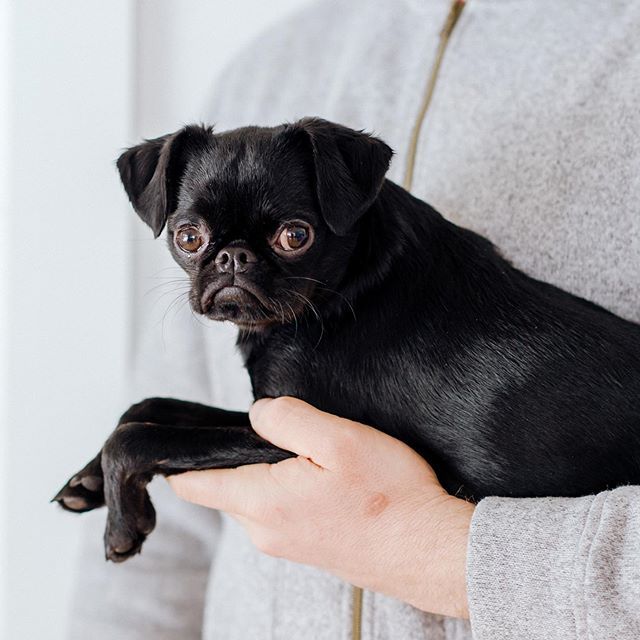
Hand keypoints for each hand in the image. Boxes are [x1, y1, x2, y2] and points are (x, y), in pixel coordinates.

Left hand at [168, 397, 473, 618]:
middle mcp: (264, 530)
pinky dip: (285, 488)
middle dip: (237, 456)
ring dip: (267, 471)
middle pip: (224, 486)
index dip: (182, 458)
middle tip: (277, 430)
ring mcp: (285, 543)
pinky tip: (322, 477)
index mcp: (262, 501)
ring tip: (309, 452)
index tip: (182, 436)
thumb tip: (257, 413)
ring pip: (253, 496)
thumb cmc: (390, 496)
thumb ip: (288, 419)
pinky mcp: (306, 546)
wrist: (431, 551)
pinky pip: (277, 510)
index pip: (194, 483)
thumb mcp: (339, 440)